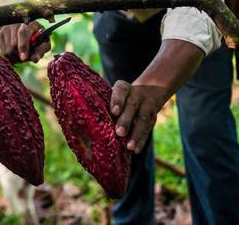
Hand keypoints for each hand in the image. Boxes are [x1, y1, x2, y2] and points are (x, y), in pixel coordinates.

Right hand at [0, 22, 50, 62]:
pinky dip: (11, 57)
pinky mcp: (0, 33)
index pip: (23, 34)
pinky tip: (17, 54)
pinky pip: (3, 52)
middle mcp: (15, 23)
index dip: (23, 47)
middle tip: (28, 58)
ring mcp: (6, 28)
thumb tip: (34, 59)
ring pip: (8, 50)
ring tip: (23, 55)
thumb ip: (41, 50)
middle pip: (14, 45)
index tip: (24, 58)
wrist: (28, 27)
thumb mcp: (44, 42)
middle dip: (21, 56)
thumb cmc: (38, 36)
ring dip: (16, 58)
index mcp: (29, 23)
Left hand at [110, 39, 204, 153]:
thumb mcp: (113, 94)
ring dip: (136, 134)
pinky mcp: (153, 117)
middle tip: (119, 133)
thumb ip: (103, 104)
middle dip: (126, 120)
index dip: (117, 100)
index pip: (120, 91)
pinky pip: (147, 130)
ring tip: (129, 147)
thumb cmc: (119, 98)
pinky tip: (135, 150)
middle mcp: (136, 94)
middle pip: (132, 106)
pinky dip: (141, 140)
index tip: (114, 111)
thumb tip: (86, 122)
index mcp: (123, 87)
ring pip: (142, 119)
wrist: (147, 92)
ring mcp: (146, 105)